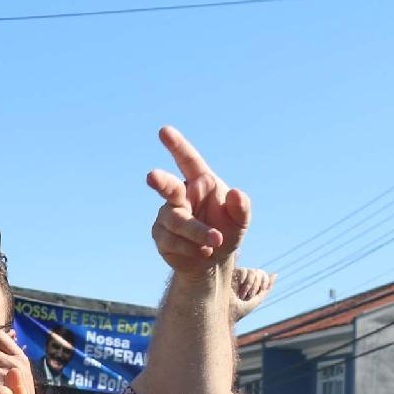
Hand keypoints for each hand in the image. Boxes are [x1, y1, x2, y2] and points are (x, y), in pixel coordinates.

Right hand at [145, 125, 251, 275]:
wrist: (213, 261)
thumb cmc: (227, 231)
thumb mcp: (240, 220)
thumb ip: (242, 207)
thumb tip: (236, 193)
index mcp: (200, 182)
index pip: (187, 160)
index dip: (176, 146)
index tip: (164, 131)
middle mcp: (180, 195)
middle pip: (167, 186)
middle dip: (160, 181)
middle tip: (151, 177)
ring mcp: (167, 216)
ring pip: (176, 221)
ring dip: (196, 232)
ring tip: (215, 243)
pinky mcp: (160, 236)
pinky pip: (172, 241)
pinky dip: (190, 248)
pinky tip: (202, 252)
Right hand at [229, 266, 275, 320]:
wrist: (225, 313)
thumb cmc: (238, 311)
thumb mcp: (256, 301)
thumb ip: (266, 289)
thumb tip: (275, 274)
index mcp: (250, 284)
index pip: (263, 275)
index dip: (264, 283)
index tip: (257, 294)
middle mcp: (244, 278)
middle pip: (260, 272)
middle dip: (257, 287)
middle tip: (248, 297)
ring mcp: (237, 275)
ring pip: (253, 271)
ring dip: (250, 285)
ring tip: (242, 295)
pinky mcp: (230, 274)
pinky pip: (244, 270)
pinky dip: (244, 280)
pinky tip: (238, 288)